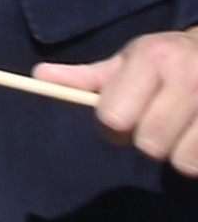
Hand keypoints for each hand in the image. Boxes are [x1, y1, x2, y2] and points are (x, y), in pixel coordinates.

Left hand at [39, 28, 197, 172]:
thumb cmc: (168, 60)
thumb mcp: (130, 60)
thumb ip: (87, 77)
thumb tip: (38, 76)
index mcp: (153, 59)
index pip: (114, 117)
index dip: (113, 126)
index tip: (122, 119)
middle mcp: (188, 78)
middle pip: (149, 145)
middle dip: (147, 141)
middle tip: (157, 124)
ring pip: (182, 162)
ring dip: (178, 153)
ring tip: (182, 129)